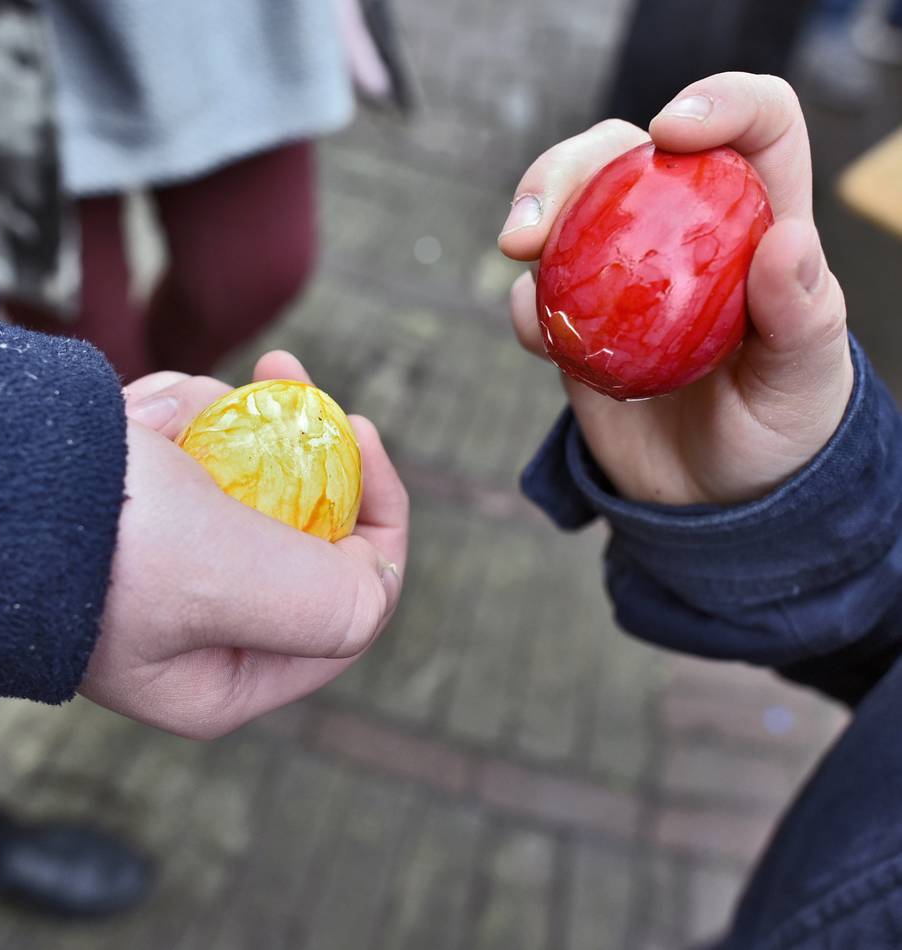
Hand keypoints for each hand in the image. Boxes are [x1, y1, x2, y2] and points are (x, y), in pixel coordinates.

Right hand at [80, 352, 408, 738]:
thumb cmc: (92, 544)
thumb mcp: (223, 583)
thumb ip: (324, 603)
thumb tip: (378, 588)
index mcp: (232, 676)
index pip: (354, 600)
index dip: (375, 512)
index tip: (360, 433)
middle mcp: (207, 628)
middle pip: (303, 528)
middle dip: (294, 445)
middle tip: (280, 372)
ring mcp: (173, 568)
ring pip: (245, 476)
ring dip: (215, 426)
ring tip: (159, 414)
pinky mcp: (141, 517)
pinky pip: (192, 455)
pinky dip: (171, 419)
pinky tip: (135, 417)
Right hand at [500, 73, 852, 505]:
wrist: (710, 494)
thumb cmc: (773, 431)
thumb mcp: (805, 384)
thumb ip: (803, 316)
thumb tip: (786, 239)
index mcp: (759, 223)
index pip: (755, 129)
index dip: (720, 103)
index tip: (673, 132)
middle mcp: (683, 232)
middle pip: (625, 154)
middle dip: (573, 163)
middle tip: (540, 218)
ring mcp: (621, 274)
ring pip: (569, 208)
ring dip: (534, 213)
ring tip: (519, 248)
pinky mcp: (580, 320)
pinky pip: (539, 294)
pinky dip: (525, 306)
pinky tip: (536, 335)